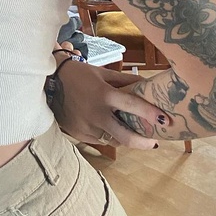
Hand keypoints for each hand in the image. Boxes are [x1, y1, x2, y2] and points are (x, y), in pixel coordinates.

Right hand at [50, 50, 168, 149]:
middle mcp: (97, 114)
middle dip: (143, 143)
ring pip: (114, 141)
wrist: (50, 82)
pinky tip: (114, 131)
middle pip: (126, 136)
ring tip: (136, 137)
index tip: (165, 120)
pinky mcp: (80, 135)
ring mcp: (88, 127)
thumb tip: (146, 84)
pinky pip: (101, 140)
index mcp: (104, 95)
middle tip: (154, 142)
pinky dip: (110, 137)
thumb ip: (124, 80)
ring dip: (127, 140)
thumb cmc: (80, 74)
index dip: (151, 114)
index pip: (133, 106)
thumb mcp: (103, 73)